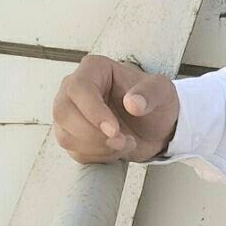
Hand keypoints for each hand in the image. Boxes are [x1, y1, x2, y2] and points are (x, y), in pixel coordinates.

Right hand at [52, 53, 179, 164]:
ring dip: (98, 147)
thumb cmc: (155, 102)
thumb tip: (132, 103)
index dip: (93, 112)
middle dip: (93, 134)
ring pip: (66, 136)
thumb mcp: (162, 91)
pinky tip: (117, 149)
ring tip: (125, 142)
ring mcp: (70, 113)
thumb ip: (150, 93)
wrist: (155, 127)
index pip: (79, 88)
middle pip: (63, 113)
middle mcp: (75, 89)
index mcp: (94, 69)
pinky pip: (74, 152)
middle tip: (122, 140)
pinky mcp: (71, 135)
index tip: (113, 130)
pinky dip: (98, 156)